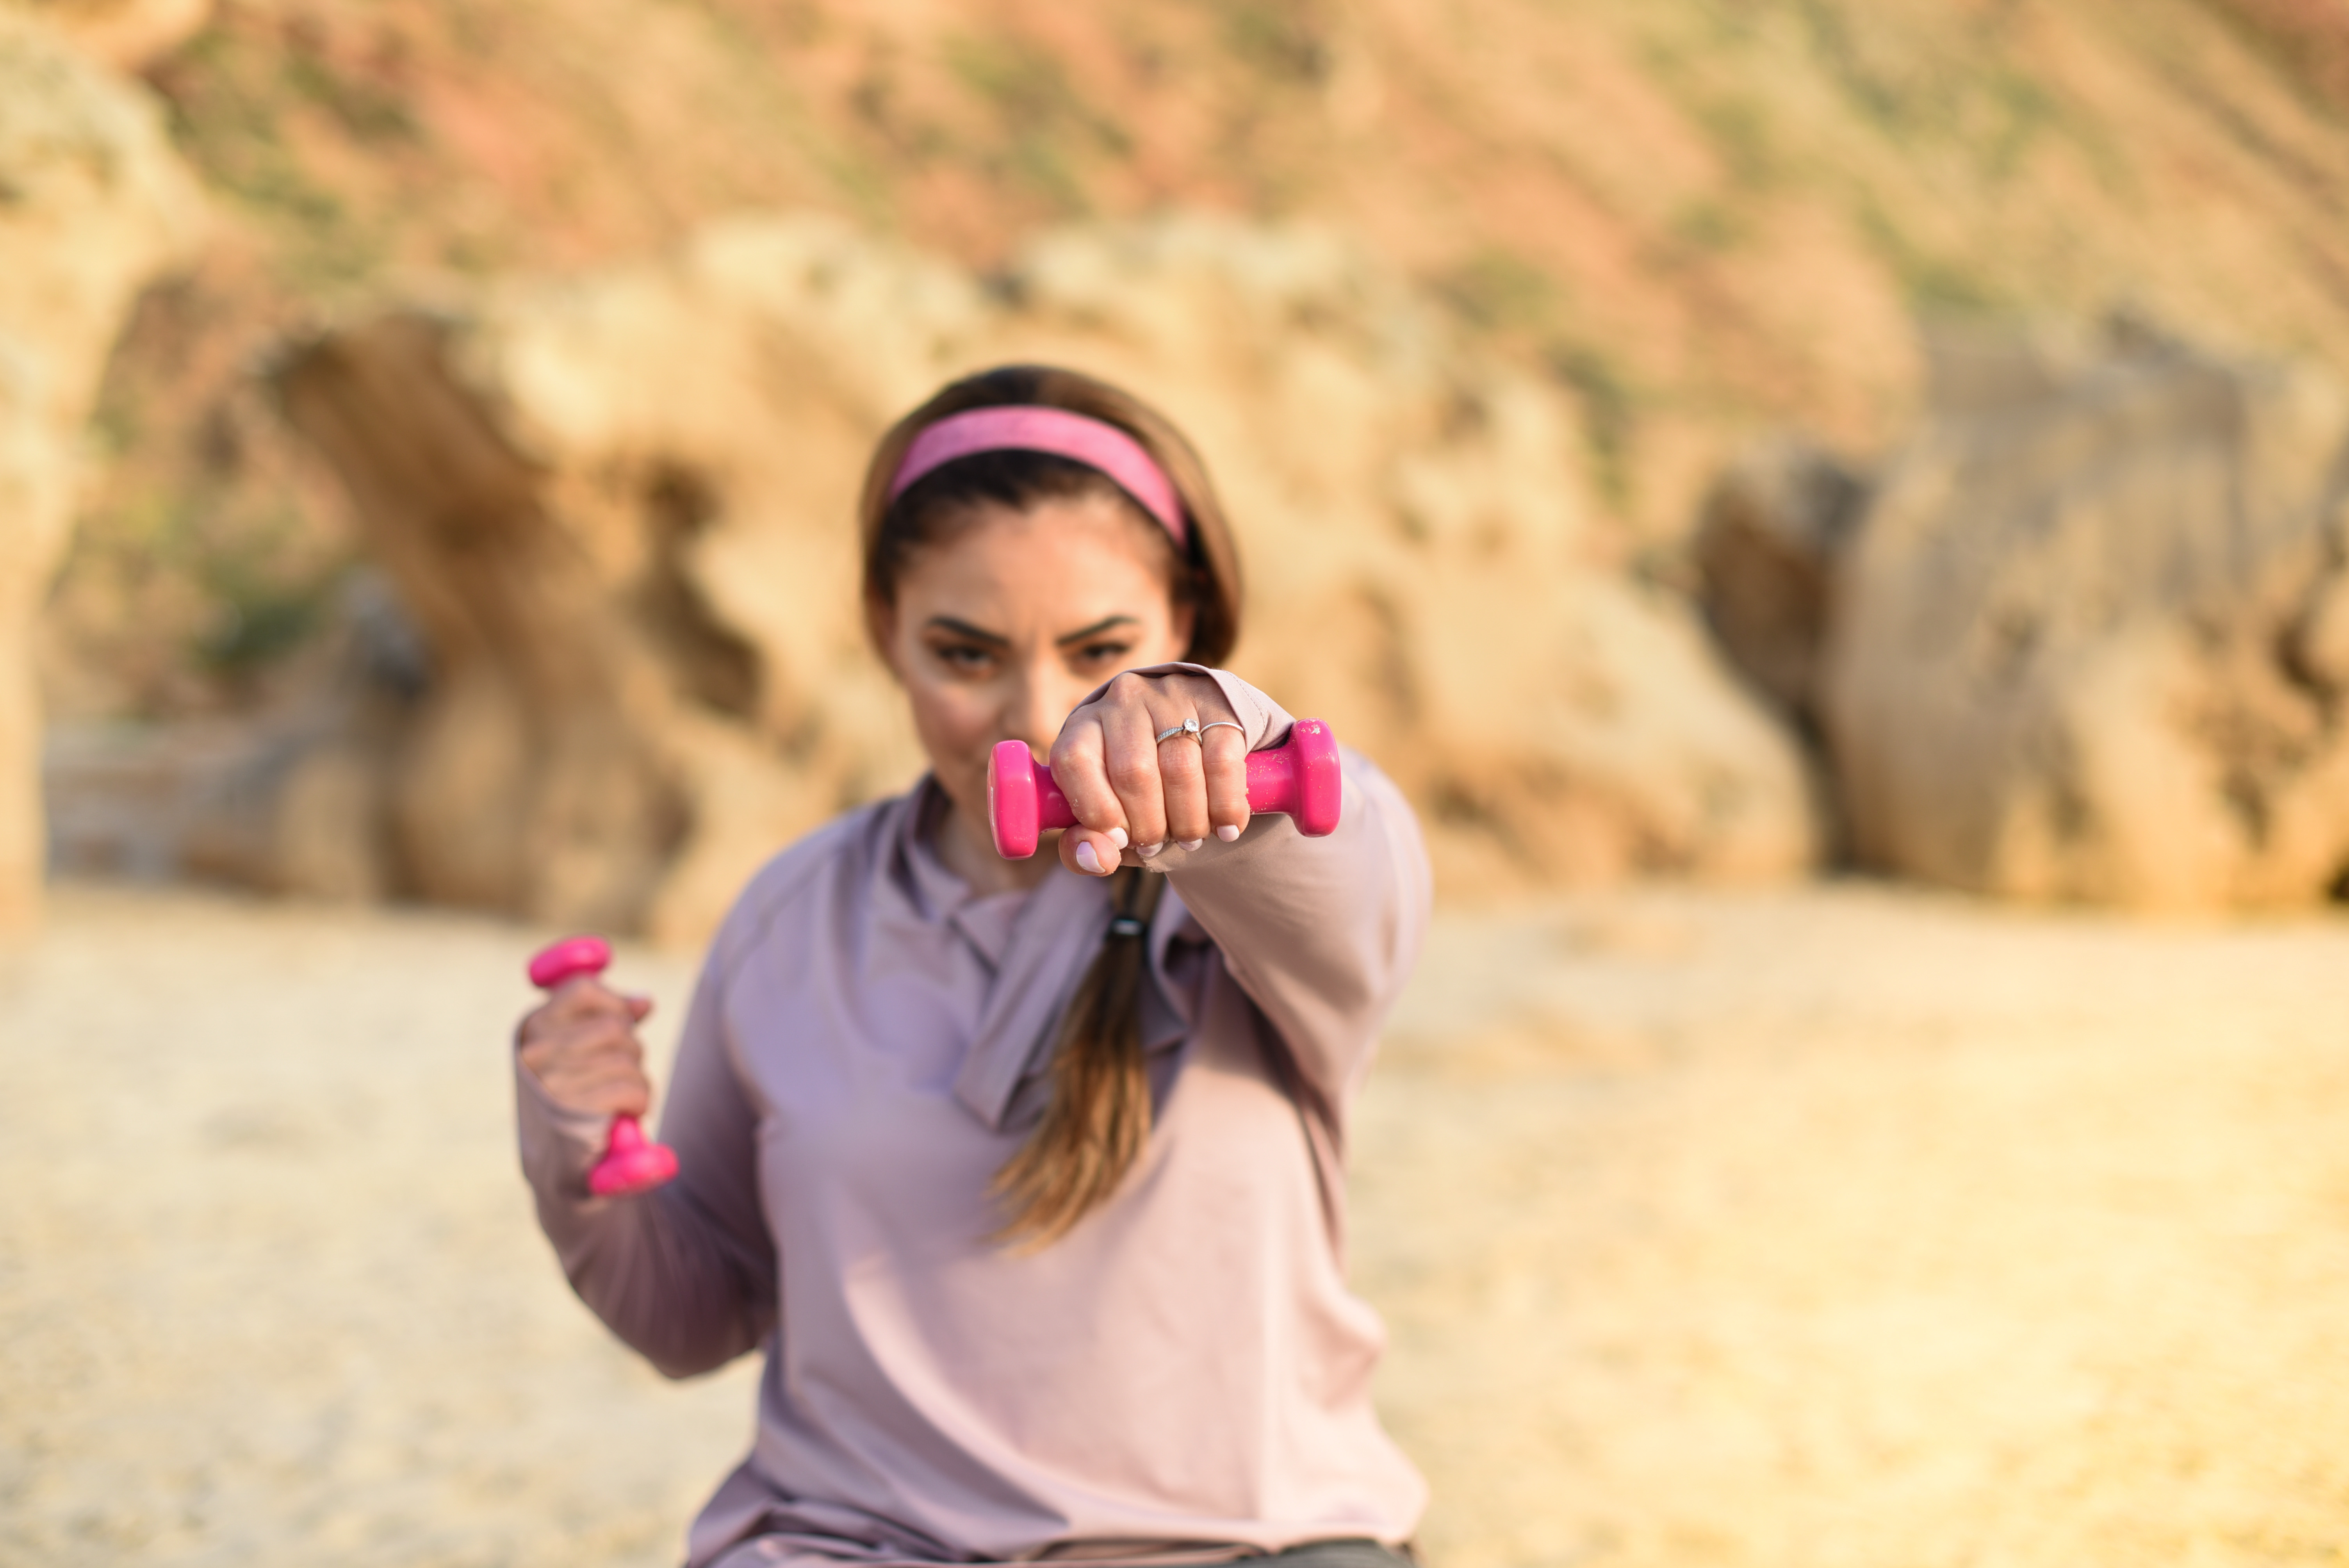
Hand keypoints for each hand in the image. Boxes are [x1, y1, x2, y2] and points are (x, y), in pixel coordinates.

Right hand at [517, 979, 655, 1117]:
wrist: (555, 1165)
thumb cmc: (571, 1100)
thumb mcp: (577, 1053)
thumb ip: (606, 1019)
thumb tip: (644, 1001)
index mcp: (531, 1029)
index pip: (583, 990)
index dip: (615, 1003)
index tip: (623, 1024)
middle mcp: (535, 1053)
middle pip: (615, 1026)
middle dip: (632, 1049)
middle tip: (623, 1073)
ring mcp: (551, 1084)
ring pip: (626, 1058)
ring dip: (639, 1079)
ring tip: (626, 1097)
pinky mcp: (574, 1114)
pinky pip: (630, 1088)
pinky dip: (641, 1099)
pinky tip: (631, 1111)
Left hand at [1051, 669, 1250, 874]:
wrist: (1199, 745)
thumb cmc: (1139, 793)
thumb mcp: (1106, 819)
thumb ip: (1085, 847)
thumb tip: (1097, 858)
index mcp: (1084, 725)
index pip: (1074, 760)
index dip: (1095, 810)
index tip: (1119, 841)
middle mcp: (1124, 700)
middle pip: (1133, 771)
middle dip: (1149, 825)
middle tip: (1158, 845)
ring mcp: (1173, 697)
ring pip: (1180, 769)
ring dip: (1188, 821)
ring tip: (1190, 840)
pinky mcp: (1219, 705)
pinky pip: (1222, 763)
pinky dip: (1226, 807)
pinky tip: (1226, 828)